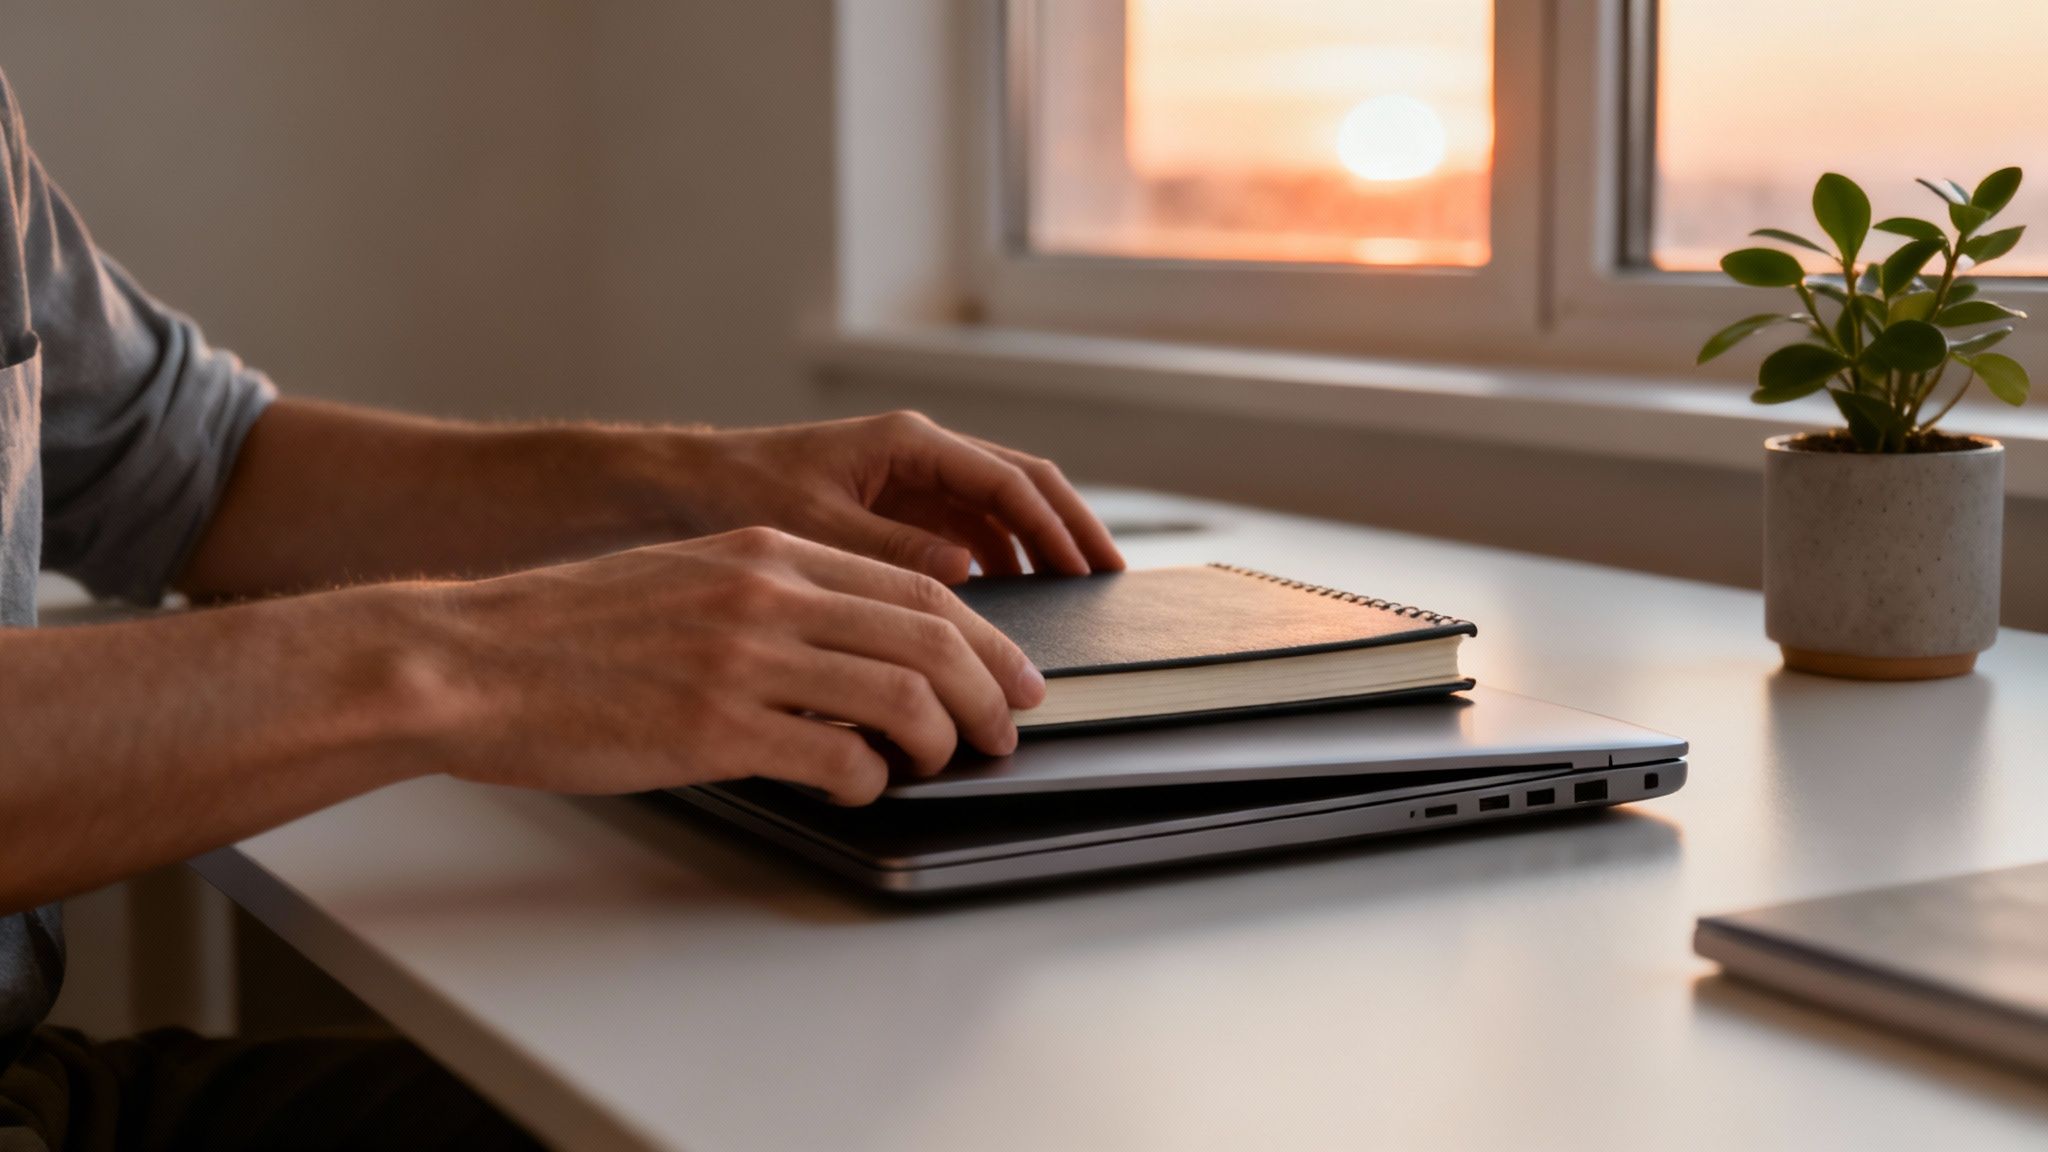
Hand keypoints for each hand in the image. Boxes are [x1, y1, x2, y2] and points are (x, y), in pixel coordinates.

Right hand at [424, 527, 1043, 803]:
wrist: (465, 659)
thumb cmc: (563, 632)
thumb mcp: (683, 581)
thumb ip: (769, 600)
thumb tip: (851, 649)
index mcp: (765, 553)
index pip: (915, 588)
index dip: (982, 637)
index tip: (1009, 674)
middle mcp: (766, 594)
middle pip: (931, 636)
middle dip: (989, 691)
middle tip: (1004, 730)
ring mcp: (743, 660)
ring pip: (902, 697)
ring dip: (941, 740)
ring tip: (940, 765)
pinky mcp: (714, 728)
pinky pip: (837, 758)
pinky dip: (867, 781)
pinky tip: (854, 788)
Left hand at [659, 411, 1124, 582]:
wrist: (690, 486)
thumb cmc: (744, 494)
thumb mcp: (817, 528)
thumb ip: (894, 547)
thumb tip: (966, 571)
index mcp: (909, 443)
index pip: (1009, 480)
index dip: (1057, 525)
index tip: (1090, 567)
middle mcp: (920, 452)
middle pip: (1021, 484)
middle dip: (1068, 528)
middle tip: (1107, 576)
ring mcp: (913, 477)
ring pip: (1000, 507)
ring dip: (1039, 545)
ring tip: (1071, 593)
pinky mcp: (900, 505)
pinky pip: (968, 528)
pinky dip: (1000, 558)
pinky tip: (1011, 599)